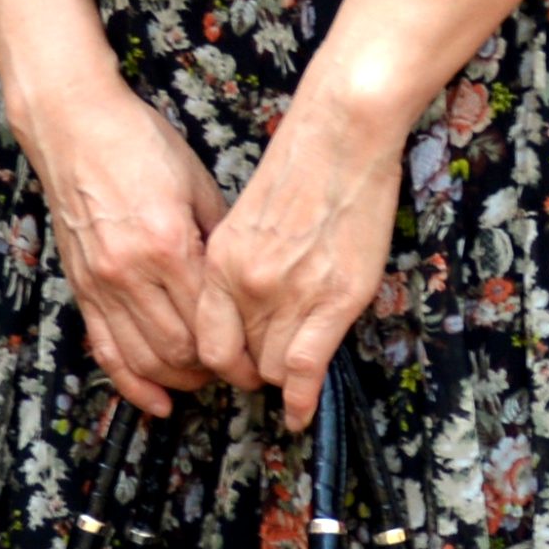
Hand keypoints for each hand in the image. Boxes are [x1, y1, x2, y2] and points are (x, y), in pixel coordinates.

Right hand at [15, 66, 232, 413]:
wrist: (74, 126)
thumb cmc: (139, 145)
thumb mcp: (198, 184)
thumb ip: (219, 240)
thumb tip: (244, 285)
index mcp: (169, 245)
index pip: (211, 323)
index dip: (239, 354)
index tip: (260, 363)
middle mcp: (131, 272)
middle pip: (180, 351)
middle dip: (214, 374)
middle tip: (240, 375)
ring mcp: (101, 283)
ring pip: (144, 359)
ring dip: (179, 381)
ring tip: (205, 382)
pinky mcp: (81, 288)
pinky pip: (105, 350)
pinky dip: (131, 383)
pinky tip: (156, 402)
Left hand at [203, 84, 411, 424]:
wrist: (342, 134)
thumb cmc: (300, 164)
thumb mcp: (246, 218)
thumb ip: (238, 265)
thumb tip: (244, 306)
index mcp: (218, 261)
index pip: (206, 340)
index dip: (222, 363)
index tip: (237, 367)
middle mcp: (245, 283)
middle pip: (239, 360)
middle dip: (253, 372)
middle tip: (270, 372)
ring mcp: (289, 293)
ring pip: (272, 368)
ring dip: (281, 379)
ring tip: (295, 377)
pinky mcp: (333, 299)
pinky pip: (305, 369)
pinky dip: (303, 399)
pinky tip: (301, 414)